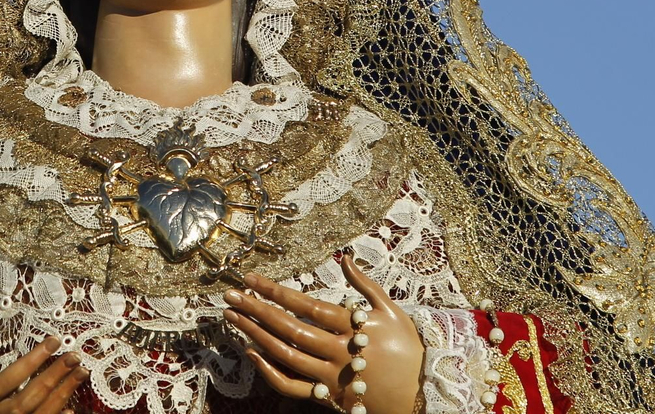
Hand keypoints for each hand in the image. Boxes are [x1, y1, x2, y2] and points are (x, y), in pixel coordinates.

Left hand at [221, 254, 423, 413]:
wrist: (424, 394)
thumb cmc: (409, 349)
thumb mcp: (391, 311)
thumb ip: (366, 284)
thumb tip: (345, 257)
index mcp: (354, 326)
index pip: (307, 305)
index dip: (277, 292)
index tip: (252, 279)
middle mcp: (339, 351)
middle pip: (290, 328)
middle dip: (256, 310)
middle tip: (230, 296)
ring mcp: (331, 376)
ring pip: (286, 355)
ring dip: (256, 335)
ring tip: (233, 318)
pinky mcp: (328, 397)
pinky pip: (292, 387)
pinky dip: (270, 372)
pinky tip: (252, 353)